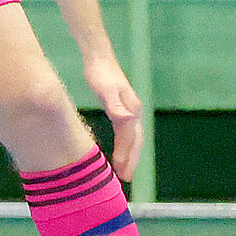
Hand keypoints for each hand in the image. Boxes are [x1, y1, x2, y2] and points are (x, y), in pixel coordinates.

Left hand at [85, 55, 142, 180]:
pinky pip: (125, 132)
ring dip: (130, 154)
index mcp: (131, 110)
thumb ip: (116, 106)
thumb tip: (128, 120)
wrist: (99, 57)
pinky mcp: (121, 108)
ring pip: (132, 137)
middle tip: (126, 178)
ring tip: (124, 169)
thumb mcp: (106, 90)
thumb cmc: (101, 73)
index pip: (130, 139)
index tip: (123, 173)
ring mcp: (129, 110)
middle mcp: (134, 111)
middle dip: (132, 160)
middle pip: (136, 141)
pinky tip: (118, 150)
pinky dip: (124, 144)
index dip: (127, 157)